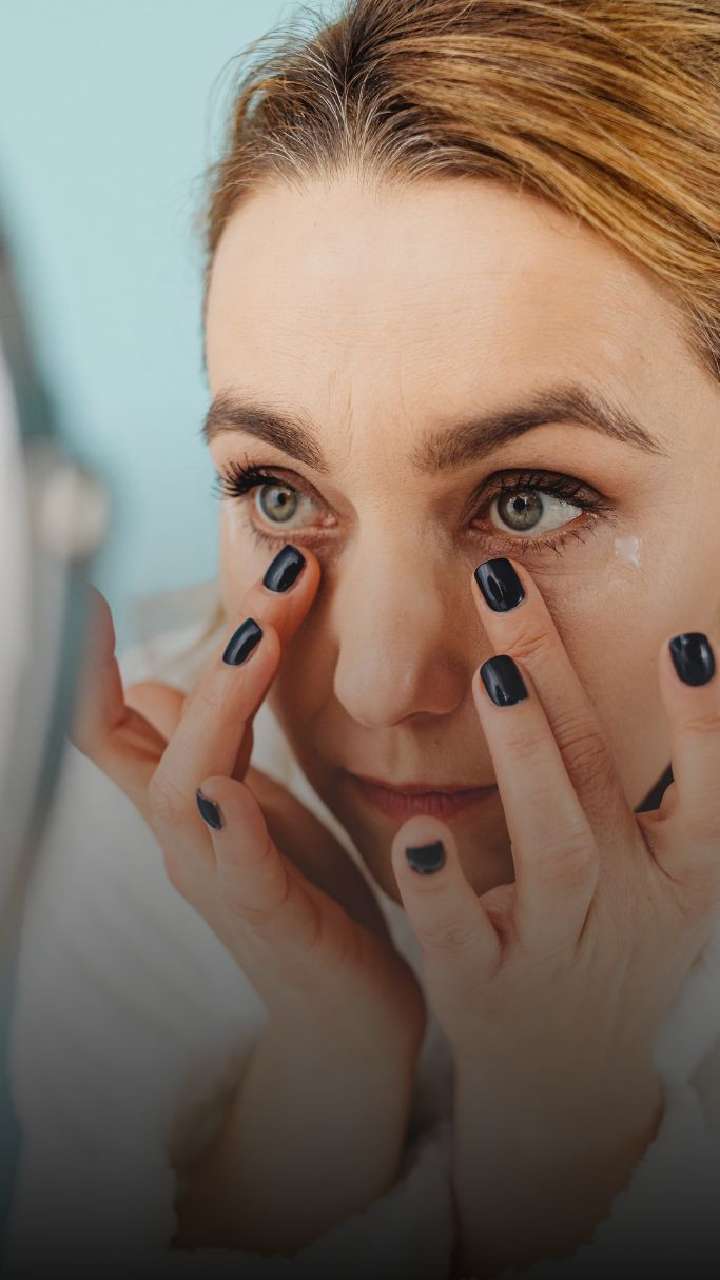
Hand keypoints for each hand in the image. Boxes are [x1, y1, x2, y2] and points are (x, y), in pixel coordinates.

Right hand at [72, 550, 424, 1251]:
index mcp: (183, 797)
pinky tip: (228, 790)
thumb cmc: (299, 895)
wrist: (345, 1015)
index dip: (86, 657)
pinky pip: (239, 874)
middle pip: (146, 733)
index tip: (90, 583)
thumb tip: (148, 681)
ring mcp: (220, 878)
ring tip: (258, 640)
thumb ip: (201, 745)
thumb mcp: (248, 802)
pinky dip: (230, 828)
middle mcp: (184, 833)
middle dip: (210, 645)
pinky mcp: (274, 923)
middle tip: (279, 572)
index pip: (109, 718)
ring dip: (218, 707)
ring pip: (184, 787)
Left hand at [389, 555, 719, 1274]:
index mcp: (675, 873)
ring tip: (492, 678)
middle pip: (597, 781)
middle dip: (558, 683)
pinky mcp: (486, 987)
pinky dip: (447, 884)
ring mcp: (557, 944)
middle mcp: (624, 900)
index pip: (703, 791)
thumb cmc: (609, 945)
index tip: (688, 640)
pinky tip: (420, 831)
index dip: (702, 722)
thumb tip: (671, 661)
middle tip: (508, 585)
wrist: (567, 1079)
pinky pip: (464, 933)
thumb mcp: (657, 878)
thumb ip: (650, 787)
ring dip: (527, 759)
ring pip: (552, 847)